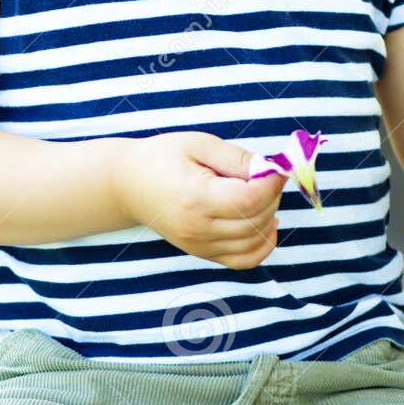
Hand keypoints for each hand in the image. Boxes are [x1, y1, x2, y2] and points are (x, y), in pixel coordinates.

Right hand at [114, 131, 288, 266]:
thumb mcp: (198, 144)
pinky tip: (267, 223)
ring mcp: (200, 245)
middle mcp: (198, 229)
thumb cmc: (162, 158)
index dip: (271, 182)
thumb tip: (269, 169)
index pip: (250, 200)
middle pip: (256, 220)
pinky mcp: (202, 253)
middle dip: (272, 196)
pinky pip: (244, 260)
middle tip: (266, 175)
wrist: (127, 185)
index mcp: (196, 198)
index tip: (275, 166)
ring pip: (255, 241)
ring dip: (269, 216)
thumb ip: (236, 158)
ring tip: (262, 194)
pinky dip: (263, 245)